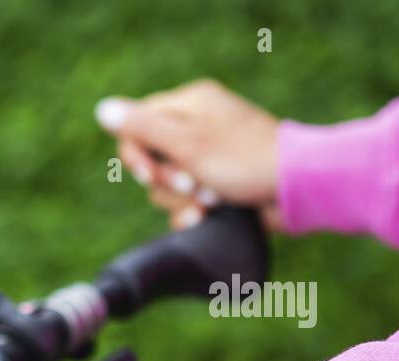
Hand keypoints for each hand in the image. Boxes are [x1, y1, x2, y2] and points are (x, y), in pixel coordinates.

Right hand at [95, 79, 280, 230]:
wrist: (296, 190)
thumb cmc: (245, 161)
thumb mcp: (188, 143)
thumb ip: (142, 128)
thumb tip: (102, 109)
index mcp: (189, 105)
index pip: (136, 126)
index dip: (136, 155)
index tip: (149, 174)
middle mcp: (195, 127)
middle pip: (149, 160)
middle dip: (166, 182)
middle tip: (192, 185)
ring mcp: (205, 157)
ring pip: (164, 186)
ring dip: (183, 201)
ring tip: (211, 201)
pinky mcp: (214, 184)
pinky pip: (183, 202)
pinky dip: (191, 213)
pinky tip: (206, 217)